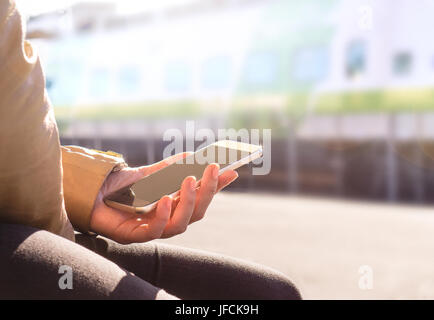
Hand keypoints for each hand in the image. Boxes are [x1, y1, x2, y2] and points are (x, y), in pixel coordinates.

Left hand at [90, 153, 238, 243]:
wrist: (90, 191)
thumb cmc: (120, 185)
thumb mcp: (149, 172)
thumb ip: (169, 167)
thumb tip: (192, 157)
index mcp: (173, 205)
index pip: (201, 198)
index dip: (216, 187)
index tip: (231, 171)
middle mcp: (167, 218)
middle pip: (196, 212)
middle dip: (207, 192)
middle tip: (213, 170)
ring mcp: (152, 228)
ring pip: (180, 224)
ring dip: (188, 203)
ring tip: (189, 181)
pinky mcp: (134, 235)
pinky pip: (154, 231)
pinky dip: (163, 215)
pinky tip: (166, 198)